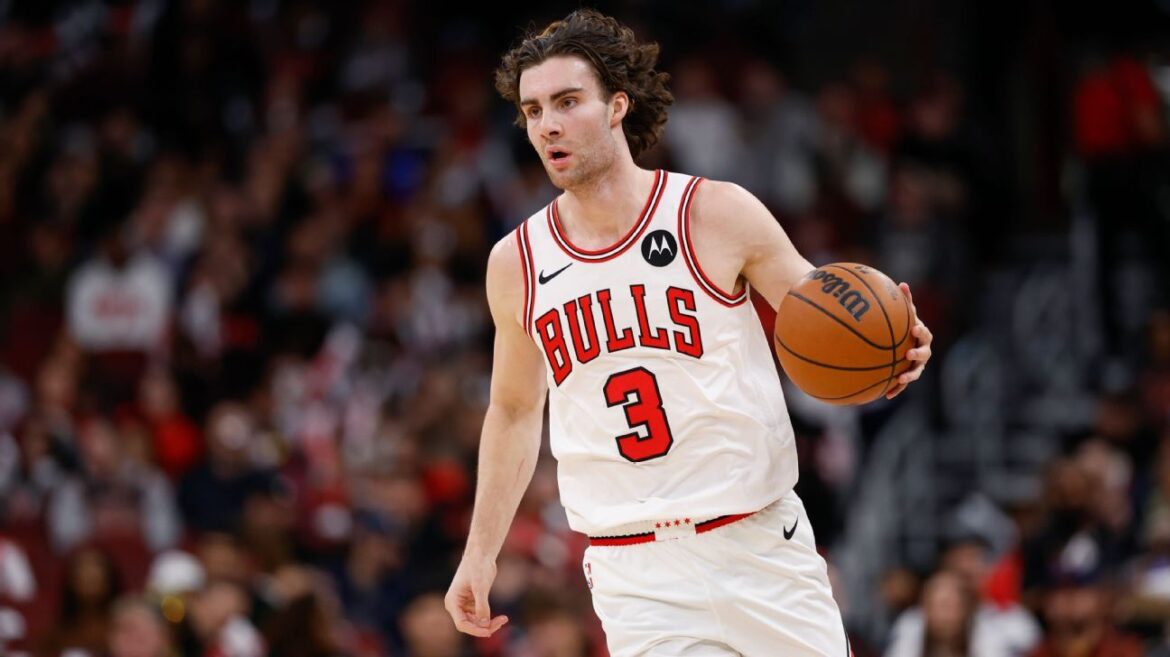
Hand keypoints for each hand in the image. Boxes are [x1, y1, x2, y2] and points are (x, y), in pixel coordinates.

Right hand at [444, 556, 508, 636]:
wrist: (481, 555)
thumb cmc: (478, 567)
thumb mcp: (480, 586)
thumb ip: (481, 606)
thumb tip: (484, 624)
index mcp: (452, 602)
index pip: (461, 623)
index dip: (475, 630)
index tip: (488, 632)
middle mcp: (457, 606)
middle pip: (470, 625)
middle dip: (485, 626)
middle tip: (502, 622)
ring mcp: (465, 605)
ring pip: (477, 622)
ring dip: (489, 623)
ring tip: (504, 619)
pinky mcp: (474, 603)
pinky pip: (481, 616)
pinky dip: (490, 618)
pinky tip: (501, 618)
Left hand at [886, 282, 932, 399]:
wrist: (906, 343)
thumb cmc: (905, 326)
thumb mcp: (905, 314)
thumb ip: (905, 302)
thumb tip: (902, 284)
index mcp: (922, 336)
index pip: (924, 333)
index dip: (920, 331)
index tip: (914, 329)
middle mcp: (923, 351)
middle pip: (924, 354)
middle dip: (918, 354)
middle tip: (909, 354)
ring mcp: (917, 365)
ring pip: (916, 371)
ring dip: (909, 375)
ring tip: (900, 378)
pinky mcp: (909, 375)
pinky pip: (903, 383)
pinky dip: (897, 389)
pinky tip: (887, 395)